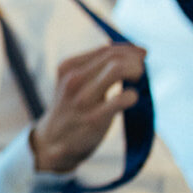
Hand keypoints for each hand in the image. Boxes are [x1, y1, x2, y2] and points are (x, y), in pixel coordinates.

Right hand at [29, 42, 144, 172]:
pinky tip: (132, 99)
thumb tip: (133, 52)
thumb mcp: (73, 83)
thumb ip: (95, 67)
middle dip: (135, 60)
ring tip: (139, 80)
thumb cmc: (70, 110)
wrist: (51, 142)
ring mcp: (83, 99)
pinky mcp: (94, 118)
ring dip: (136, 70)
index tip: (142, 55)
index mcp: (68, 67)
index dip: (129, 50)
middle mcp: (73, 79)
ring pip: (118, 69)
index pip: (106, 50)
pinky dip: (132, 95)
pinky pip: (121, 99)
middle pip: (114, 57)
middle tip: (142, 71)